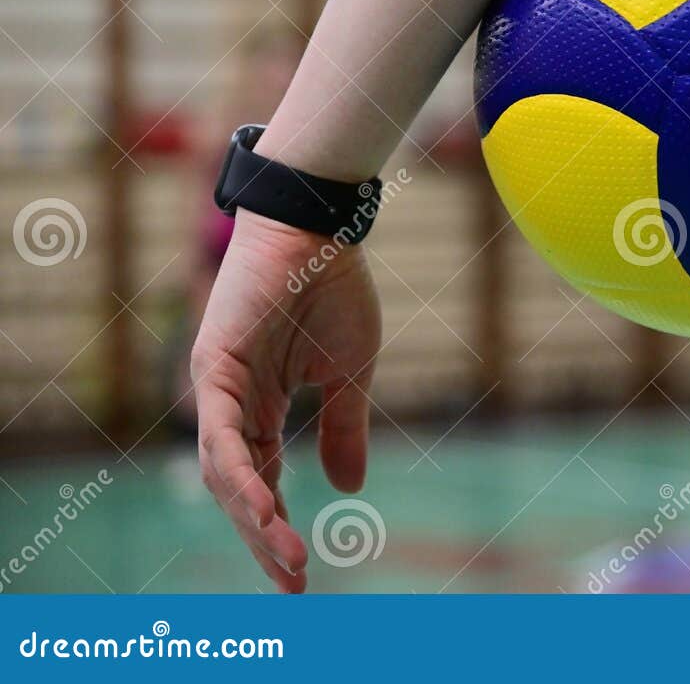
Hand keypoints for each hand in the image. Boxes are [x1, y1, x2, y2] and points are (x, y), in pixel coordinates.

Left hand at [190, 210, 381, 592]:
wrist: (320, 232)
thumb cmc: (334, 290)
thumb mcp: (349, 374)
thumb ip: (344, 429)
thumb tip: (347, 491)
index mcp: (260, 407)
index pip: (262, 481)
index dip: (278, 527)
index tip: (303, 571)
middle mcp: (230, 405)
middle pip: (239, 488)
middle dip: (264, 539)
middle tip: (292, 584)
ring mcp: (216, 388)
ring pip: (226, 472)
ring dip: (255, 517)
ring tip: (286, 557)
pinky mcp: (212, 368)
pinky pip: (221, 435)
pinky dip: (240, 474)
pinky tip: (264, 508)